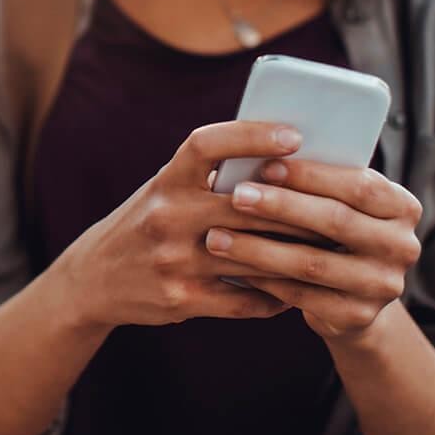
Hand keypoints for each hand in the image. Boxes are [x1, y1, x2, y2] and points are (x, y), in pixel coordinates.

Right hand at [53, 121, 329, 330]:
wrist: (94, 279)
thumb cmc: (145, 223)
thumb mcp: (164, 190)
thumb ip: (209, 177)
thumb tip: (282, 160)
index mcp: (165, 180)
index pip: (208, 144)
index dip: (252, 135)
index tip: (294, 135)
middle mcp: (166, 215)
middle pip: (247, 206)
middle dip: (298, 208)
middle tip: (341, 206)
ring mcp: (173, 259)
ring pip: (253, 255)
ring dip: (296, 255)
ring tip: (330, 251)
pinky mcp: (181, 298)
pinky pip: (244, 298)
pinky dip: (274, 296)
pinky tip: (295, 291)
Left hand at [203, 158, 422, 342]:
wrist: (351, 298)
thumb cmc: (332, 232)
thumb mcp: (338, 203)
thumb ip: (317, 183)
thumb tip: (261, 153)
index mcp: (403, 207)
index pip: (359, 185)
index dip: (312, 175)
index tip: (266, 164)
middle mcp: (403, 247)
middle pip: (336, 221)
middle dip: (281, 206)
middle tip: (236, 196)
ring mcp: (383, 286)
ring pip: (312, 263)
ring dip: (259, 248)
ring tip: (217, 237)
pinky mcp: (358, 317)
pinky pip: (302, 296)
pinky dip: (264, 280)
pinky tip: (232, 268)